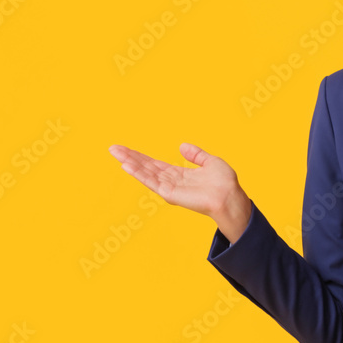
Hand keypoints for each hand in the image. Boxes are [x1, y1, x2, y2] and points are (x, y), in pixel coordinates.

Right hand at [109, 142, 251, 242]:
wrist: (230, 197)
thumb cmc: (224, 183)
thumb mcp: (210, 162)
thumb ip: (196, 155)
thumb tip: (182, 146)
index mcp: (179, 174)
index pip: (154, 164)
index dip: (140, 157)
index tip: (125, 149)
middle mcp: (171, 181)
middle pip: (146, 167)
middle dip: (129, 158)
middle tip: (113, 148)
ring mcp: (169, 188)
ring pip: (145, 173)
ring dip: (130, 163)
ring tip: (116, 153)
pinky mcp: (170, 194)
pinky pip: (151, 182)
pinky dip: (139, 174)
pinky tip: (127, 166)